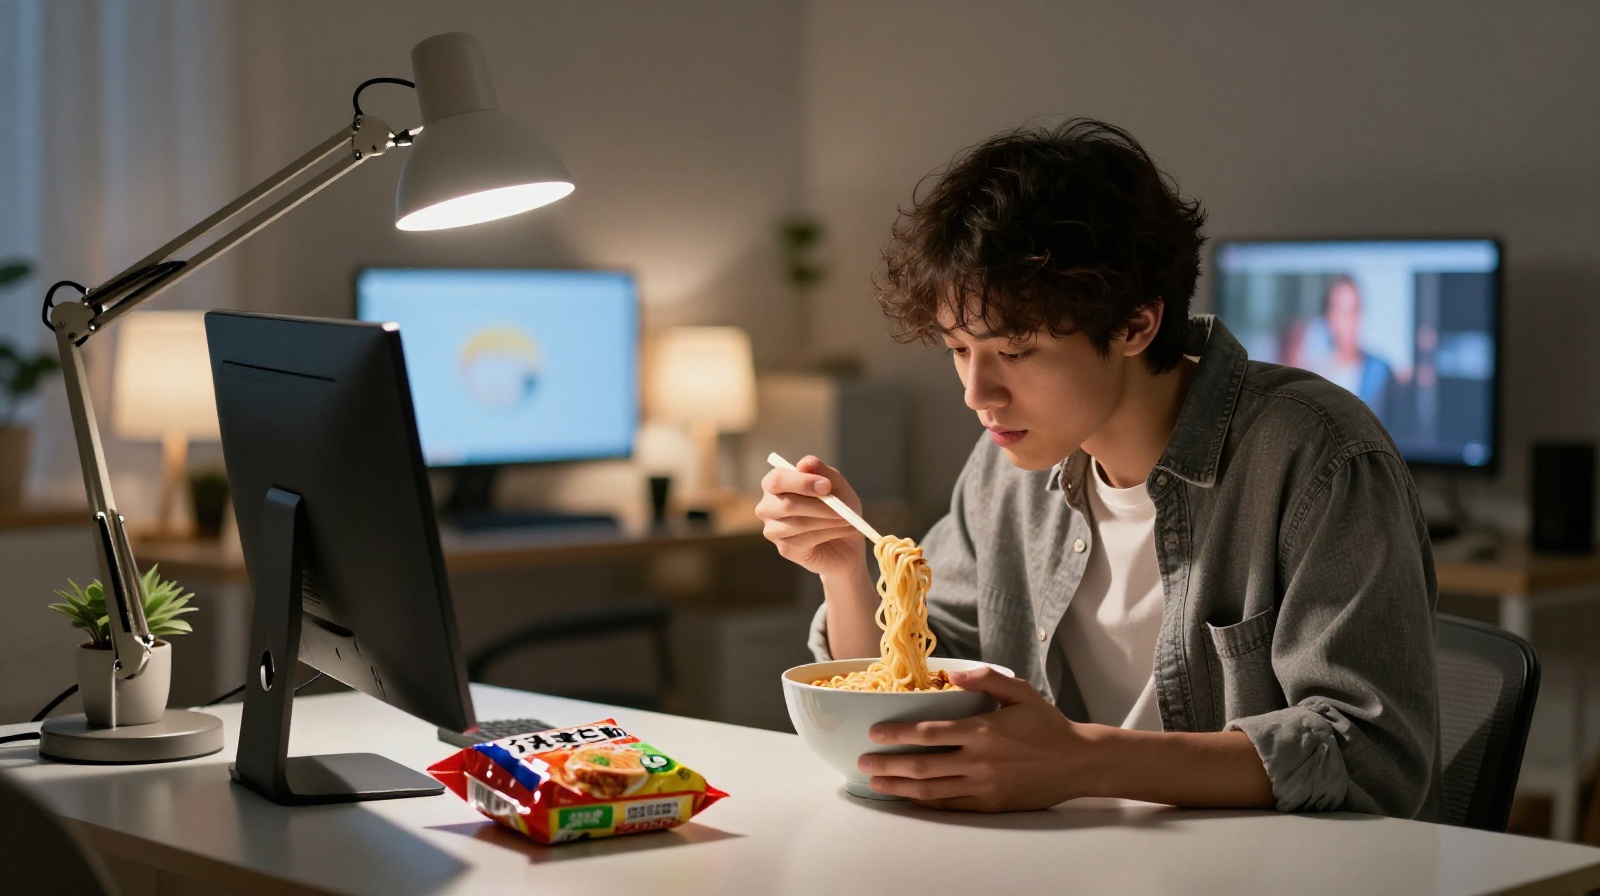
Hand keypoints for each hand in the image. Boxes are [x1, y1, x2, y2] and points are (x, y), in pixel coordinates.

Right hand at [755, 455, 868, 577]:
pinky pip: (806, 539)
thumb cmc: (838, 507)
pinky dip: (829, 532)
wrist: (846, 541)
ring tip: (847, 519)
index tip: (827, 486)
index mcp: (776, 484)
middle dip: (819, 506)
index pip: (778, 479)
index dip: (802, 482)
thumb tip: (804, 464)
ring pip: (798, 523)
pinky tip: (843, 529)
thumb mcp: (836, 485)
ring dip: (828, 520)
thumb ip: (821, 471)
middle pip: (787, 504)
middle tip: (842, 508)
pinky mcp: (785, 549)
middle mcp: (767, 506)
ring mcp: (773, 530)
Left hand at [858, 666, 1103, 811]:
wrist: (1076, 763)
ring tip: (876, 784)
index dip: (898, 734)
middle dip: (888, 765)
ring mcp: (983, 787)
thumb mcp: (1020, 691)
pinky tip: (908, 799)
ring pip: (931, 790)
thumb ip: (986, 678)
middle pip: (922, 766)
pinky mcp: (989, 804)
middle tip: (863, 762)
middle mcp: (978, 761)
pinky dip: (925, 803)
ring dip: (899, 788)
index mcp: (982, 731)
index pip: (929, 734)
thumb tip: (952, 673)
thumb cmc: (1047, 724)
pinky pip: (950, 806)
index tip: (875, 733)